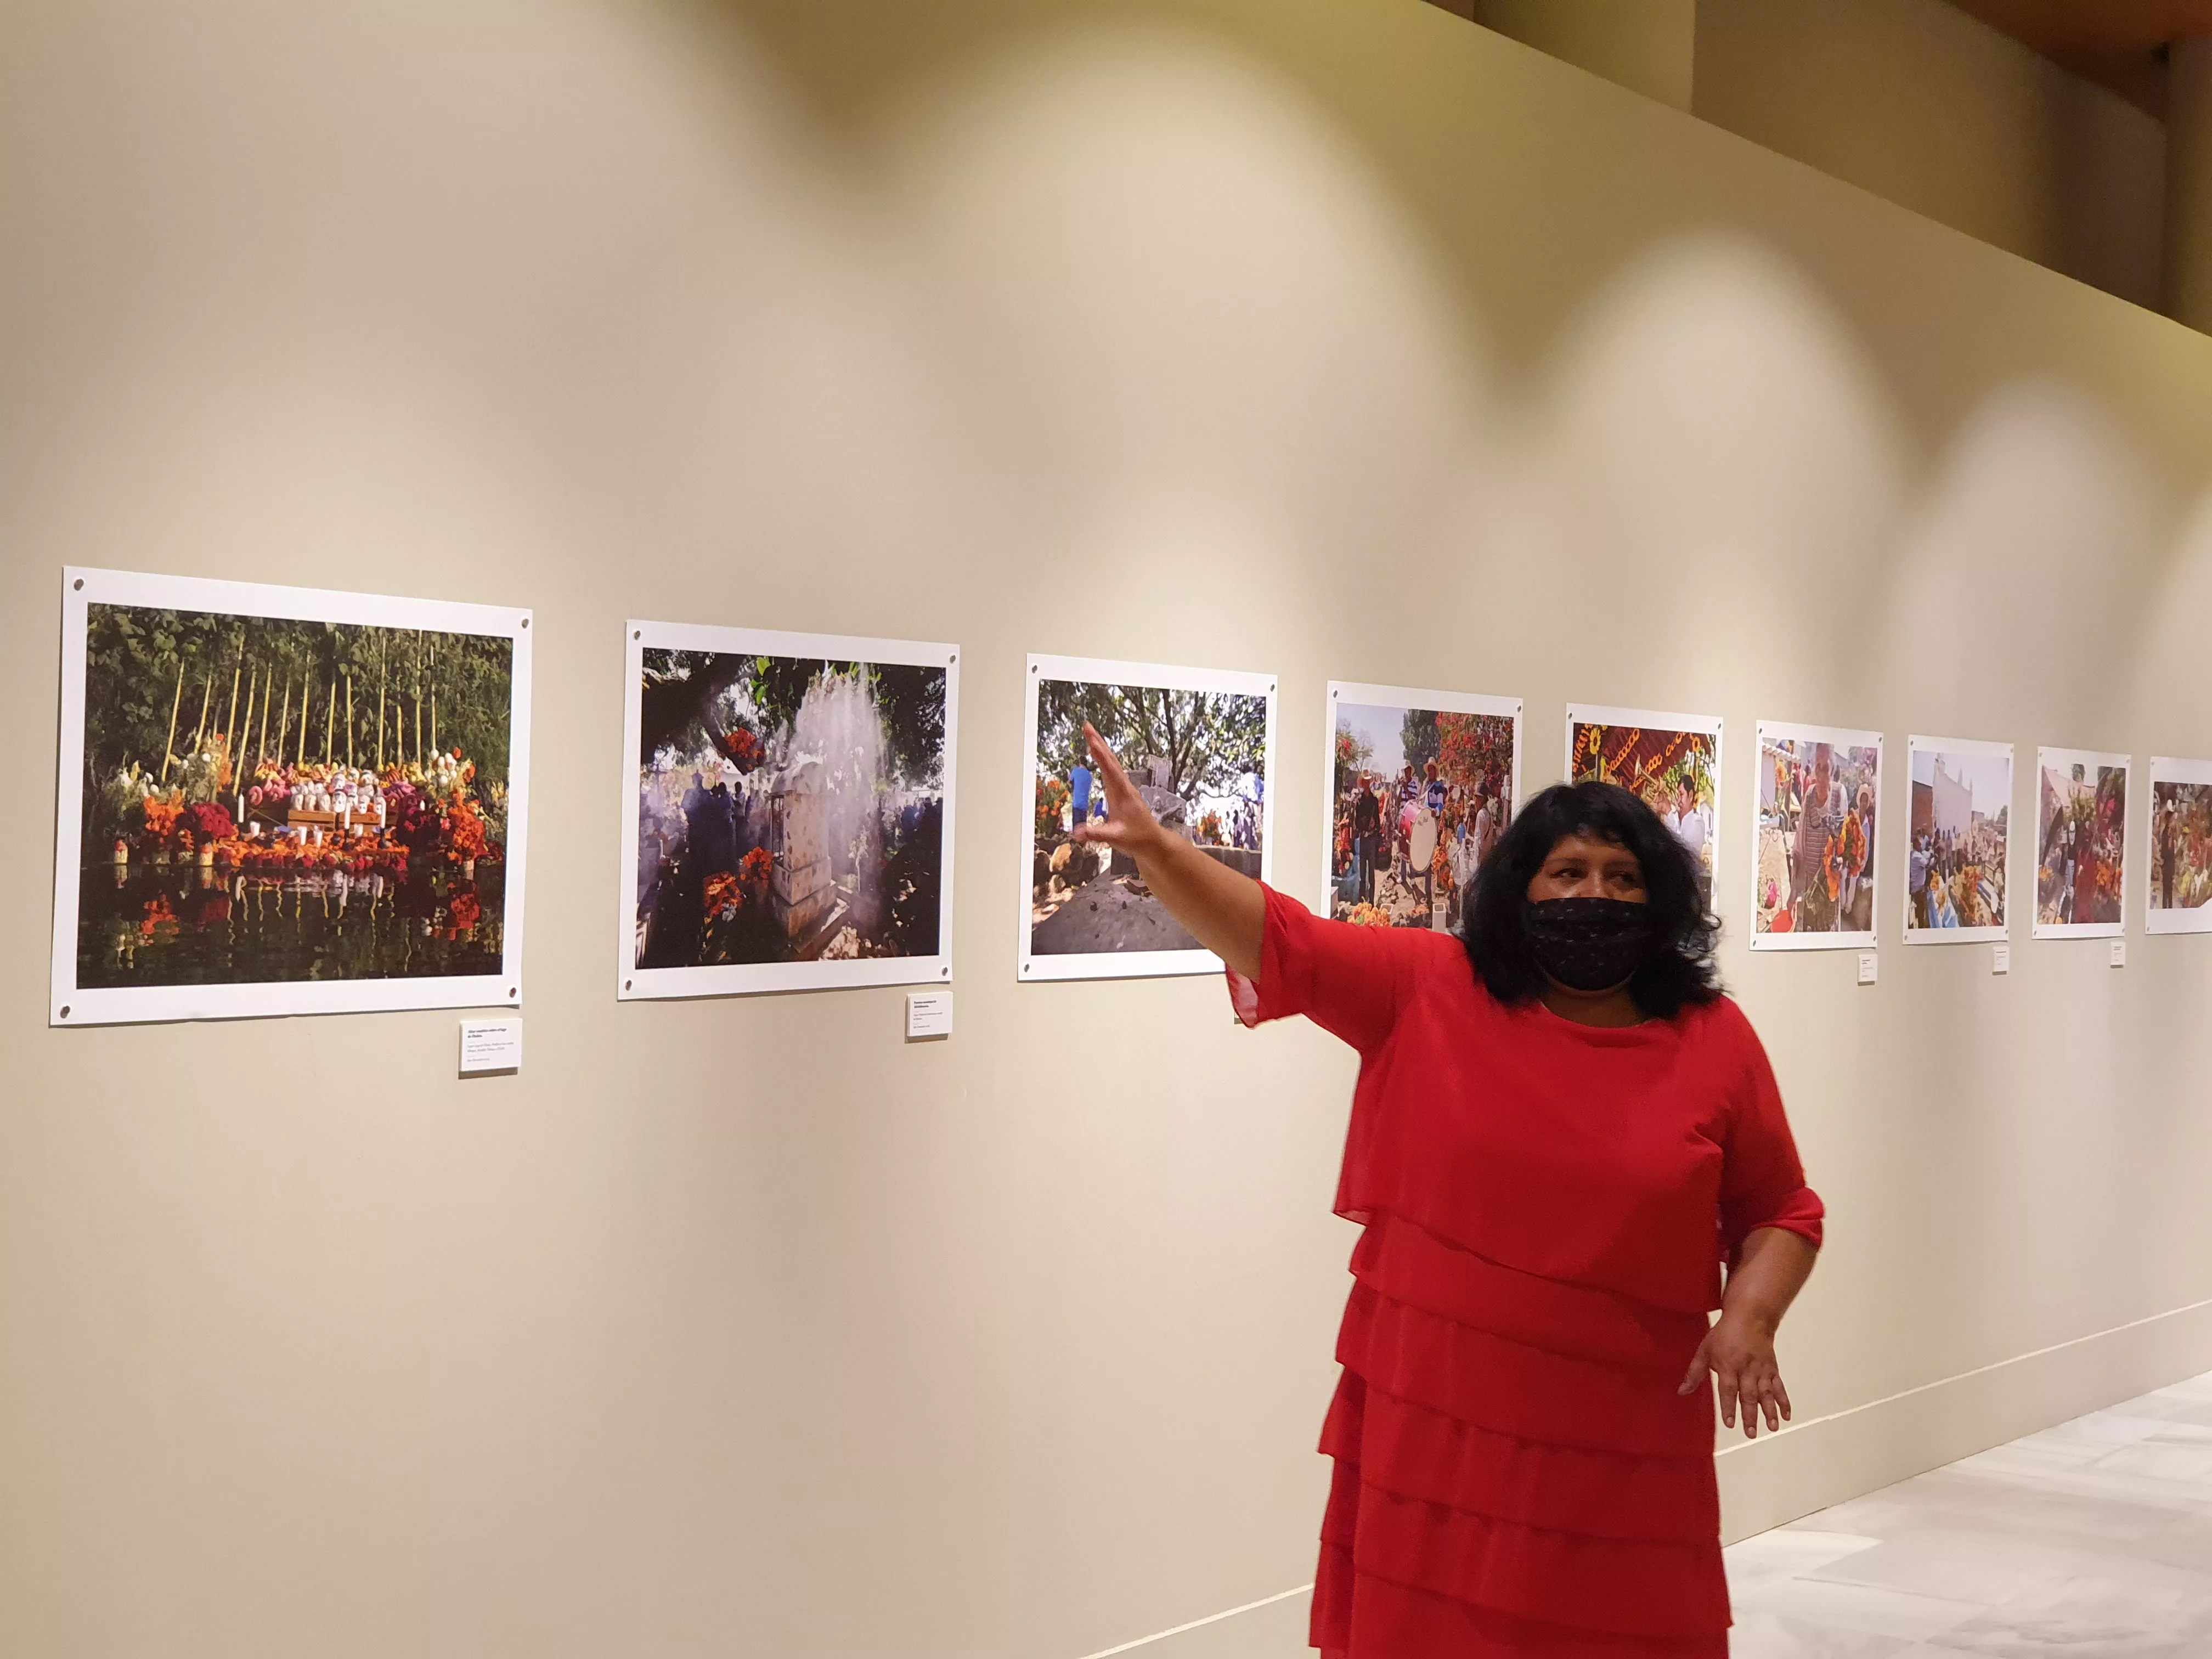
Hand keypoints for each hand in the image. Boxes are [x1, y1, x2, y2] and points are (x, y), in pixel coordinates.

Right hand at [1070, 724, 1162, 855]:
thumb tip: (1076, 833)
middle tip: (1087, 726)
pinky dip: (1104, 759)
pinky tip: (1099, 755)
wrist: (1153, 842)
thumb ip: (1096, 834)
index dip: (1100, 755)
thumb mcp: (1115, 838)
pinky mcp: (1122, 791)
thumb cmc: (1137, 838)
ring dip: (1101, 748)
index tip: (1091, 740)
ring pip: (1112, 763)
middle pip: (1110, 760)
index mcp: (1122, 794)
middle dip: (1098, 742)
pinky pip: (1112, 770)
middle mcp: (1124, 787)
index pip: (1109, 770)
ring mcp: (1124, 788)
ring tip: (1091, 735)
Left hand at [1679, 1311, 1791, 1438]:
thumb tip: (1682, 1391)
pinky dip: (1784, 1401)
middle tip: (1751, 1433)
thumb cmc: (1725, 1334)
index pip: (1728, 1389)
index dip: (1729, 1406)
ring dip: (1770, 1411)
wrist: (1750, 1317)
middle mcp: (1746, 1369)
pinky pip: (1779, 1387)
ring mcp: (1761, 1369)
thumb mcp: (1704, 1350)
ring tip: (1772, 1427)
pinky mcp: (1773, 1369)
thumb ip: (1694, 1373)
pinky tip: (1786, 1415)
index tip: (1730, 1423)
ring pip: (1766, 1393)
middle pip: (1749, 1395)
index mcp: (1728, 1364)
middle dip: (1750, 1415)